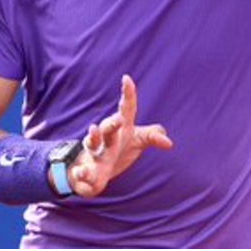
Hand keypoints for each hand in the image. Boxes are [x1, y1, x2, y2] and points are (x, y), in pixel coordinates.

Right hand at [69, 76, 173, 199]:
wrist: (92, 170)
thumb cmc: (117, 149)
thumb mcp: (136, 141)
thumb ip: (151, 137)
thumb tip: (169, 143)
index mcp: (121, 128)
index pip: (126, 109)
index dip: (127, 95)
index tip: (127, 78)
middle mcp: (105, 138)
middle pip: (108, 128)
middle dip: (112, 123)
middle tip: (119, 119)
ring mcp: (94, 153)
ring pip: (92, 143)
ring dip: (92, 137)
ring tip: (94, 130)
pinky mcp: (86, 171)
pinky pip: (82, 170)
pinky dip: (81, 171)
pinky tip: (82, 172)